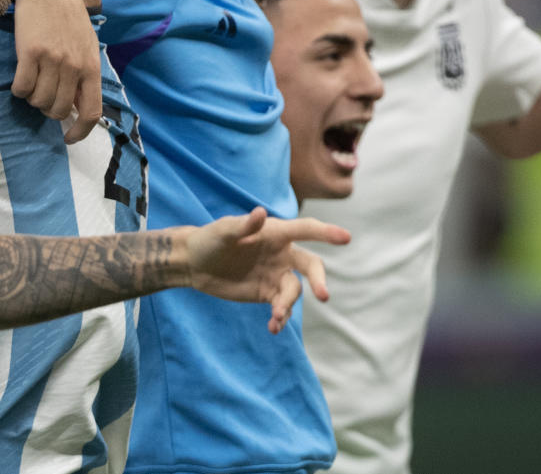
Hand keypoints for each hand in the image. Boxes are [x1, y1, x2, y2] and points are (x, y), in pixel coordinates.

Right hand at [11, 0, 100, 143]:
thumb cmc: (68, 17)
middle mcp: (73, 66)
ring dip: (33, 98)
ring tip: (33, 83)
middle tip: (44, 96)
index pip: (92, 112)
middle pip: (59, 110)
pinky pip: (21, 88)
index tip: (68, 138)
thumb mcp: (87, 46)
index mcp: (91, 66)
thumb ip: (85, 75)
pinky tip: (21, 78)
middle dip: (49, 110)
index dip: (80, 132)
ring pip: (38, 101)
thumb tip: (79, 107)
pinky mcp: (29, 53)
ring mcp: (52, 60)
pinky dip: (19, 89)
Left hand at [183, 208, 349, 333]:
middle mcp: (282, 254)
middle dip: (319, 279)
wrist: (194, 264)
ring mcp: (276, 275)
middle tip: (323, 295)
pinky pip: (282, 307)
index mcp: (276, 233)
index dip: (326, 232)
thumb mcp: (223, 232)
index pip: (306, 230)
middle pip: (311, 265)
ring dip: (289, 305)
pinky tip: (273, 327)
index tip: (346, 238)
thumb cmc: (210, 239)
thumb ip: (242, 226)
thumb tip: (260, 212)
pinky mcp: (267, 293)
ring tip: (276, 317)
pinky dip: (281, 318)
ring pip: (295, 291)